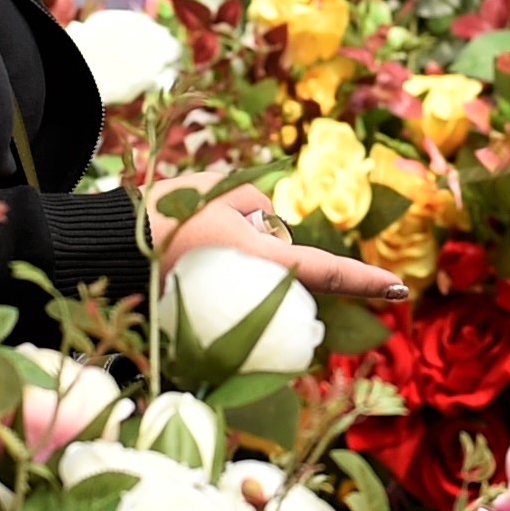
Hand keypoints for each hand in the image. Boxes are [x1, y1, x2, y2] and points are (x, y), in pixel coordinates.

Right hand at [154, 180, 409, 303]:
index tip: (398, 288)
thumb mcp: (222, 190)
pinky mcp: (211, 320)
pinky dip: (226, 280)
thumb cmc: (168, 214)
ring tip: (197, 242)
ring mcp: (234, 311)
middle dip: (267, 248)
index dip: (366, 281)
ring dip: (244, 261)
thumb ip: (262, 205)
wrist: (112, 249)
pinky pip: (237, 296)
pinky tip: (192, 262)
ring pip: (262, 281)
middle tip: (218, 227)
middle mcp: (255, 292)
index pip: (328, 272)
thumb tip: (272, 230)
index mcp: (264, 260)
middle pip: (290, 272)